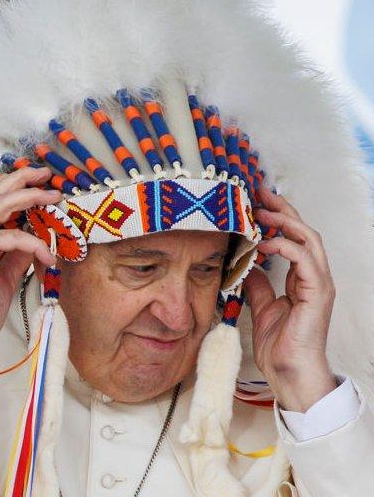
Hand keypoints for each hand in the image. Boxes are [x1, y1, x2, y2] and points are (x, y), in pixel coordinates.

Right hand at [0, 166, 60, 374]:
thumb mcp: (7, 273)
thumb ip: (18, 252)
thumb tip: (37, 235)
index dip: (13, 185)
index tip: (37, 182)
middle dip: (23, 179)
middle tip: (46, 175)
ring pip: (2, 204)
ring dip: (30, 196)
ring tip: (53, 196)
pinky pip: (14, 237)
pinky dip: (36, 243)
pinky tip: (49, 255)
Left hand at [243, 186, 336, 411]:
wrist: (290, 372)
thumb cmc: (279, 345)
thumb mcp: (261, 306)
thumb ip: (257, 284)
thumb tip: (246, 265)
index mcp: (303, 278)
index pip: (293, 238)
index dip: (277, 218)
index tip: (255, 203)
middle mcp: (315, 277)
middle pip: (304, 232)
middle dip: (283, 210)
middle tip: (260, 194)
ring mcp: (319, 284)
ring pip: (309, 240)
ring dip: (285, 222)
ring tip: (262, 211)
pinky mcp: (318, 294)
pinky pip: (306, 260)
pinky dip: (287, 246)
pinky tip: (267, 242)